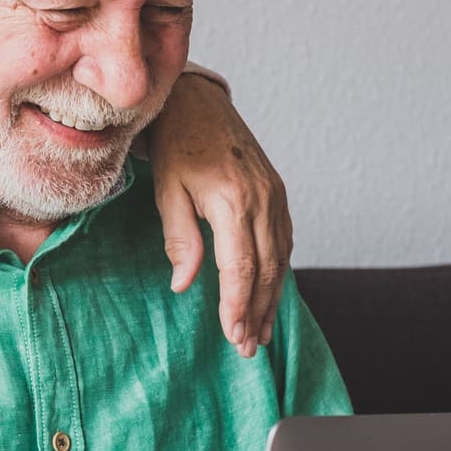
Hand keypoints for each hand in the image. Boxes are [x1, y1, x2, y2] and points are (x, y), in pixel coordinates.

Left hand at [146, 73, 291, 358]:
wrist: (197, 102)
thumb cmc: (175, 145)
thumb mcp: (166, 191)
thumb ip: (180, 239)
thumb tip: (184, 284)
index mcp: (233, 200)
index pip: (241, 268)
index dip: (239, 306)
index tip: (234, 336)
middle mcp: (263, 199)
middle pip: (267, 270)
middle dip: (259, 312)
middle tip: (249, 347)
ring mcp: (276, 194)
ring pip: (281, 258)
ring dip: (272, 297)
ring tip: (261, 332)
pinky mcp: (279, 191)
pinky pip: (285, 239)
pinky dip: (279, 270)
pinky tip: (270, 292)